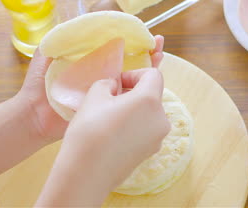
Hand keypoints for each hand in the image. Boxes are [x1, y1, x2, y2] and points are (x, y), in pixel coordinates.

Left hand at [18, 35, 164, 142]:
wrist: (33, 116)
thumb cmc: (38, 85)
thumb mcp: (46, 55)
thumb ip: (57, 39)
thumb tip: (75, 22)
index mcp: (91, 62)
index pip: (116, 48)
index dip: (130, 40)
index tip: (143, 32)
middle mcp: (103, 76)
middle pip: (131, 62)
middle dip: (147, 52)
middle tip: (158, 43)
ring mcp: (107, 94)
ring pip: (134, 80)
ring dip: (149, 68)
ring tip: (159, 54)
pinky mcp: (109, 109)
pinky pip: (128, 101)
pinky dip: (142, 93)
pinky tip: (152, 83)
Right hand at [66, 68, 170, 188]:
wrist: (86, 174)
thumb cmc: (90, 130)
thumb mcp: (94, 95)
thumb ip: (108, 83)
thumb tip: (116, 86)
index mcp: (150, 101)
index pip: (153, 75)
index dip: (135, 74)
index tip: (117, 83)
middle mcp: (161, 119)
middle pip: (152, 95)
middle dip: (133, 93)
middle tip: (110, 100)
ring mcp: (158, 138)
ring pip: (149, 114)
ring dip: (133, 110)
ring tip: (109, 118)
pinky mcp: (150, 152)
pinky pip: (145, 130)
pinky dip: (134, 127)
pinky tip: (113, 135)